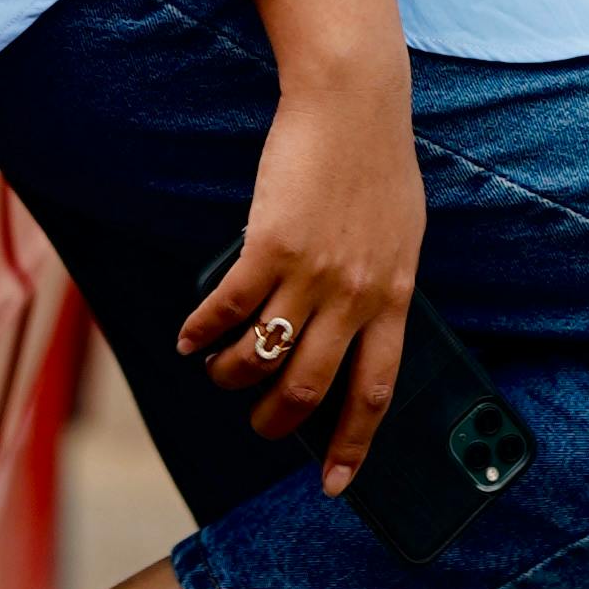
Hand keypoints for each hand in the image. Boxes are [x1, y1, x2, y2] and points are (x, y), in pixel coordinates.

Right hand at [178, 0, 424, 497]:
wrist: (353, 103)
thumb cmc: (376, 164)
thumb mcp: (400, 235)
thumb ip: (381, 284)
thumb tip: (358, 327)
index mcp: (393, 295)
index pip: (376, 390)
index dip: (355, 444)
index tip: (337, 484)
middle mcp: (356, 294)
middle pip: (311, 387)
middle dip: (278, 420)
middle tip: (258, 424)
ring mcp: (313, 272)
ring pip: (264, 356)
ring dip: (234, 376)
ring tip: (218, 374)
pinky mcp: (271, 244)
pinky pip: (229, 309)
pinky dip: (203, 331)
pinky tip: (189, 339)